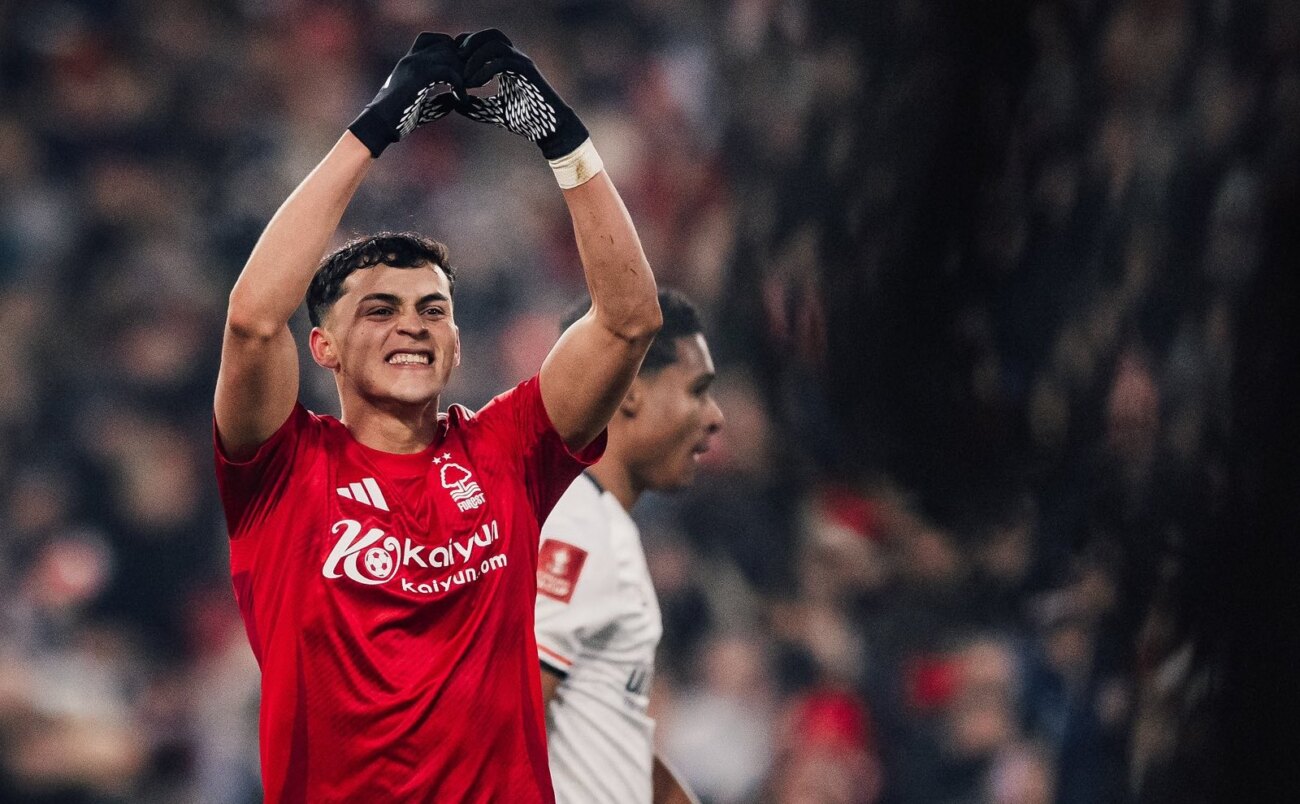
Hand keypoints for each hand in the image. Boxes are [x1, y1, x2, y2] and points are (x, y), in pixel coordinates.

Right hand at [348, 32, 465, 156]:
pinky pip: (449, 72)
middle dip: (462, 63)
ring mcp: (414, 65)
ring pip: (450, 56)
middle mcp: (412, 59)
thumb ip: (439, 99)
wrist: (378, 125)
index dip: (451, 51)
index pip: (433, 39)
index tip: (460, 73)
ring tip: (464, 93)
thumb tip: (455, 100)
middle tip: (469, 84)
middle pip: (447, 45)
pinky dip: (460, 86)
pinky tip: (461, 99)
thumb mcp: (422, 105)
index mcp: (410, 62)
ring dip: (464, 74)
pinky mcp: (418, 78)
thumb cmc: (398, 119)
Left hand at [453, 29, 589, 159]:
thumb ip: (473, 105)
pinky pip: (503, 62)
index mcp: (508, 63)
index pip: (486, 41)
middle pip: (492, 34)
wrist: (549, 130)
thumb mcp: (491, 111)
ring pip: (497, 44)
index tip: (453, 62)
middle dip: (471, 42)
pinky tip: (475, 85)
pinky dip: (485, 71)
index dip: (467, 46)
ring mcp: (523, 64)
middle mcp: (516, 59)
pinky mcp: (528, 73)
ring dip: (476, 57)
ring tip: (464, 76)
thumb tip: (451, 100)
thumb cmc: (524, 121)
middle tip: (456, 61)